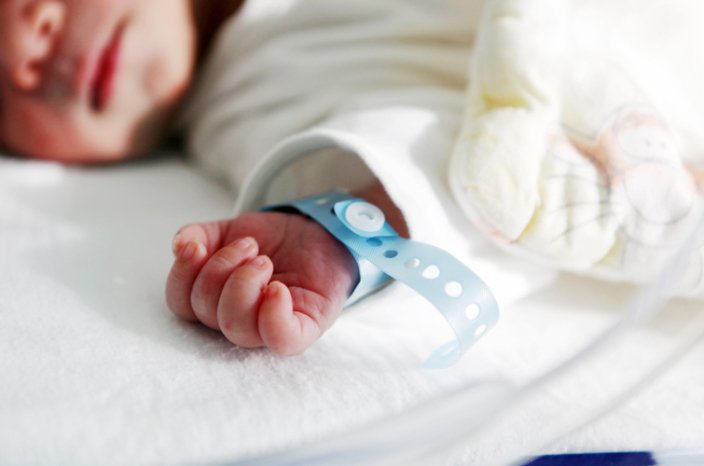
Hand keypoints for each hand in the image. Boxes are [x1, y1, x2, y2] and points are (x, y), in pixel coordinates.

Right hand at [165, 211, 357, 354]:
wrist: (319, 232)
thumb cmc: (273, 241)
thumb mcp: (230, 230)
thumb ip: (201, 236)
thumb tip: (182, 245)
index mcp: (216, 302)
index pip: (181, 303)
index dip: (182, 275)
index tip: (197, 246)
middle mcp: (239, 320)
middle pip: (207, 312)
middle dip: (221, 269)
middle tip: (249, 246)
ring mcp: (270, 328)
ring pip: (237, 328)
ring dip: (244, 284)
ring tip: (264, 260)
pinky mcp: (304, 328)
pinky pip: (282, 339)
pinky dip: (274, 315)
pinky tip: (277, 288)